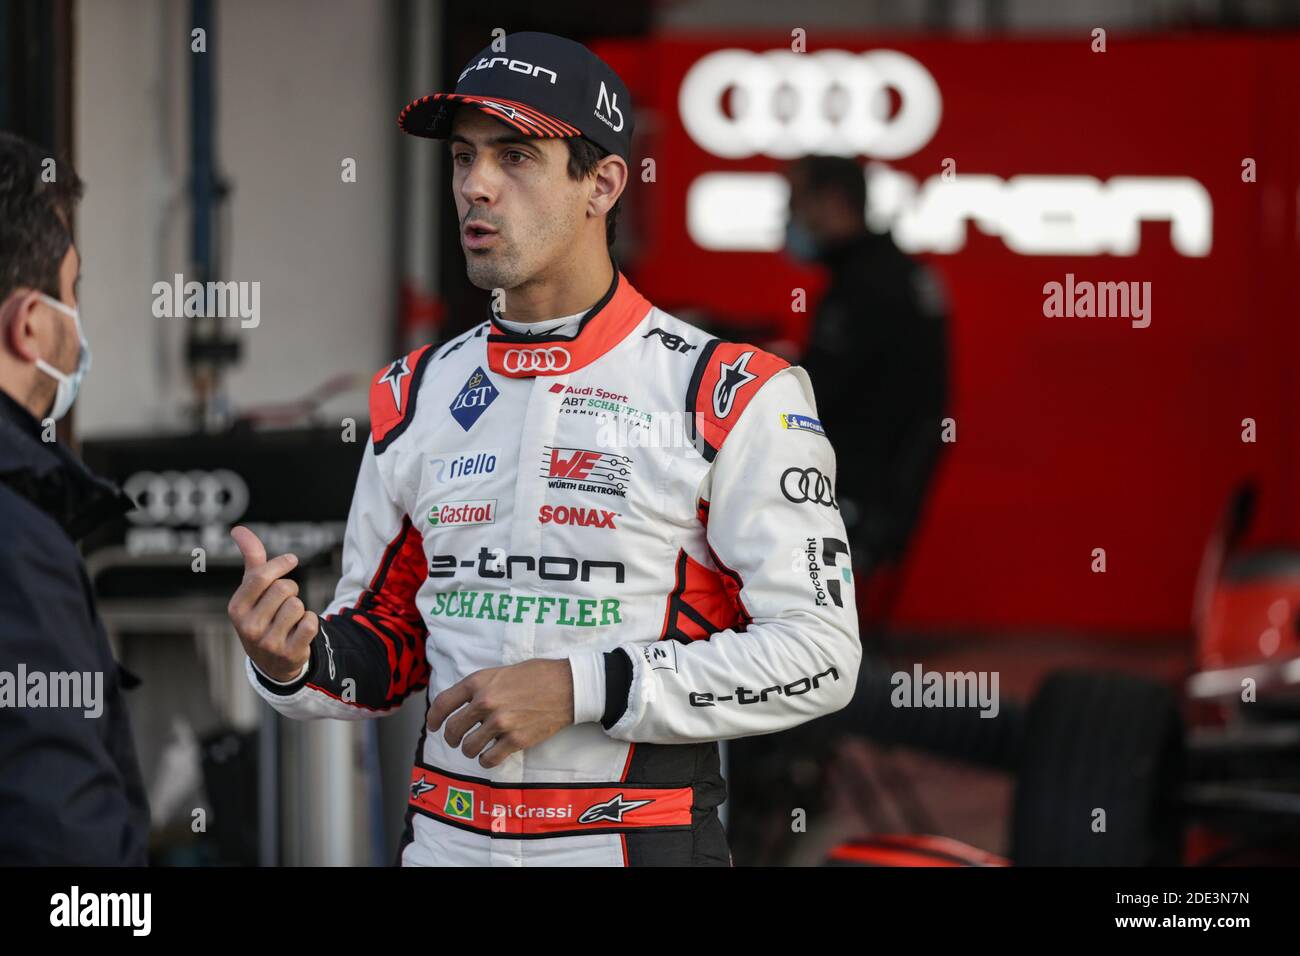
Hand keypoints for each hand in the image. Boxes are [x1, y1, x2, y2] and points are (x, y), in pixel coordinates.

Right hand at [227, 525, 317, 682]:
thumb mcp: (252, 590)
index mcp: (236, 608)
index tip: (292, 559)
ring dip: (300, 608)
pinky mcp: (290, 653)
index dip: (280, 564)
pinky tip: (299, 631)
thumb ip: (251, 559)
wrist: (272, 660)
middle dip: (291, 589)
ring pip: (298, 605)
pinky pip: (311, 623)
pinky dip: (311, 622)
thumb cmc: (262, 614)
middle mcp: (248, 627)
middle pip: (284, 588)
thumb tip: (238, 529)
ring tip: (288, 620)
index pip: (261, 576)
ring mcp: (268, 643)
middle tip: (285, 601)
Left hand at [428, 659, 573, 768]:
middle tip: (456, 740)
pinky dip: (486, 760)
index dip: (433, 718)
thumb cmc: (536, 675)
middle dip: (451, 738)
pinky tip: (490, 756)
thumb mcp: (501, 672)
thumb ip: (481, 687)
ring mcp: (500, 722)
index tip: (433, 726)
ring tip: (476, 748)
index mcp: (479, 682)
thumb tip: (465, 704)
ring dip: (469, 750)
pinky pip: (489, 759)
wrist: (567, 686)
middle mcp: (485, 702)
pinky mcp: (515, 740)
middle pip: (453, 729)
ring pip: (469, 747)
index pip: (443, 703)